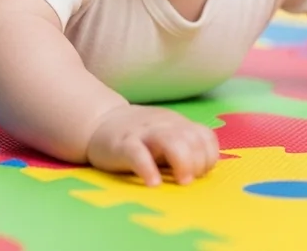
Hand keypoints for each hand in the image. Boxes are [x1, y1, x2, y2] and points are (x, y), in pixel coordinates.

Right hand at [86, 104, 219, 186]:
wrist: (98, 122)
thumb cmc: (138, 137)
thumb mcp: (165, 134)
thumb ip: (184, 147)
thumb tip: (203, 172)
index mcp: (177, 124)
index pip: (205, 136)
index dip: (208, 157)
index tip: (200, 174)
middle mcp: (164, 126)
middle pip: (192, 139)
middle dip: (198, 162)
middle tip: (189, 180)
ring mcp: (143, 134)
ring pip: (171, 141)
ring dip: (182, 162)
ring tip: (181, 181)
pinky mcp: (123, 145)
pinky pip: (138, 154)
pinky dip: (148, 169)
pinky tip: (153, 183)